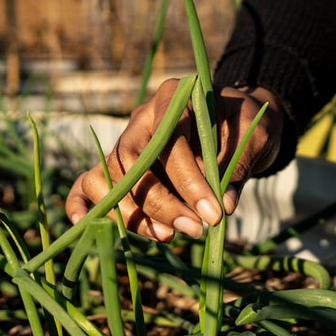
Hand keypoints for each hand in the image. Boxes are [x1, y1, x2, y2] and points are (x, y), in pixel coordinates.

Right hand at [67, 80, 285, 240]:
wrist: (238, 121)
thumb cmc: (246, 124)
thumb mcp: (255, 135)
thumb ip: (238, 166)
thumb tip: (224, 206)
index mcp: (174, 98)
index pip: (168, 141)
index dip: (188, 182)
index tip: (214, 214)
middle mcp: (142, 117)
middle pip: (131, 161)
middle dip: (160, 202)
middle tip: (194, 230)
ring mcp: (126, 141)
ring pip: (107, 176)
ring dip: (132, 213)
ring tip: (168, 237)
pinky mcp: (120, 165)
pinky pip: (87, 181)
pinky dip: (80, 203)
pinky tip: (83, 225)